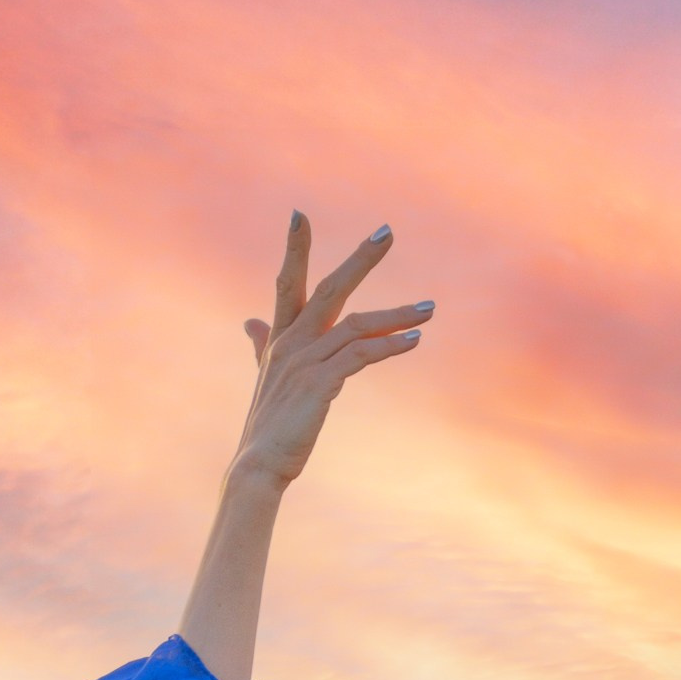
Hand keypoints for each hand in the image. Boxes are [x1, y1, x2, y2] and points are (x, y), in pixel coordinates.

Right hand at [231, 213, 431, 489]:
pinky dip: (390, 346)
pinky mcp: (320, 383)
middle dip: (359, 259)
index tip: (299, 214)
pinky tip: (414, 340)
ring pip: (357, 324)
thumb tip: (250, 322)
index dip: (294, 249)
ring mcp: (305, 361)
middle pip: (329, 288)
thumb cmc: (269, 425)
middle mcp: (291, 342)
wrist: (259, 465)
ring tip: (430, 309)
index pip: (288, 283)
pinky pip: (362, 355)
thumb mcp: (267, 377)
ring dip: (397, 315)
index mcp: (280, 338)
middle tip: (387, 232)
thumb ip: (263, 345)